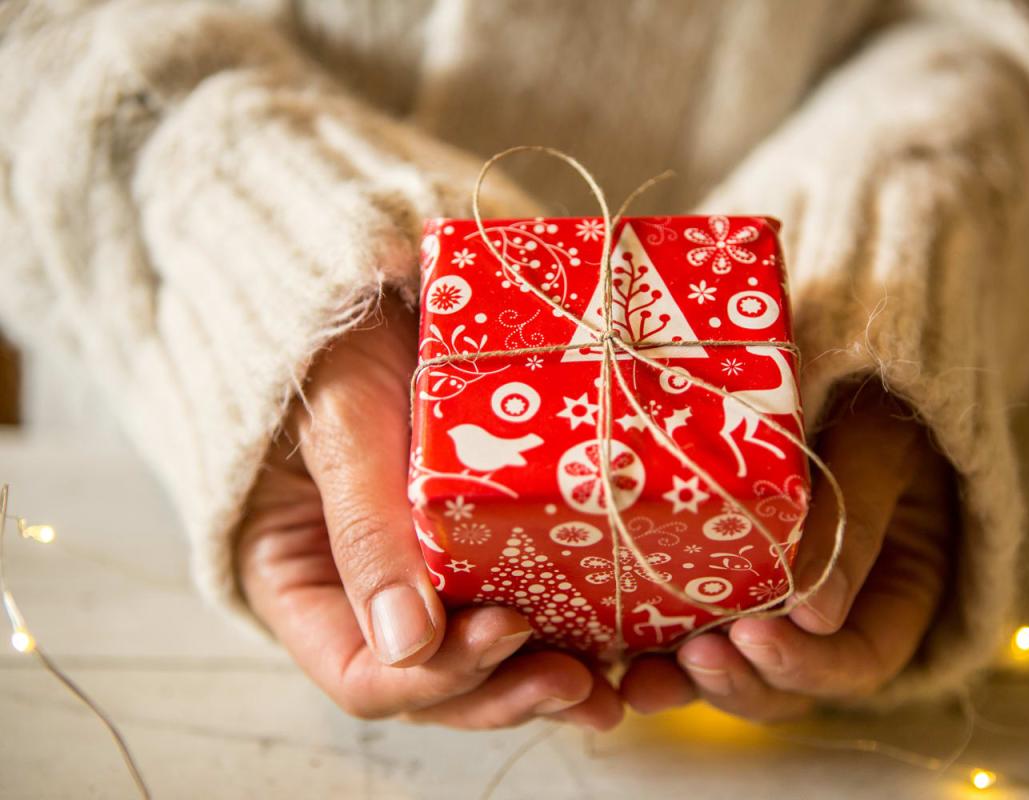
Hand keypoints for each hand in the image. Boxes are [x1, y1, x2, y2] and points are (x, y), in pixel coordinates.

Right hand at [236, 295, 621, 729]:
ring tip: (609, 687)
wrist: (377, 292)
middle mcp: (364, 594)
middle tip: (576, 681)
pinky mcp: (478, 546)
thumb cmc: (338, 345)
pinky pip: (515, 606)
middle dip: (501, 692)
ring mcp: (424, 574)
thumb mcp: (344, 423)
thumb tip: (408, 645)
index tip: (506, 631)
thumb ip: (364, 526)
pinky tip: (616, 644)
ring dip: (539, 681)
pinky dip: (560, 633)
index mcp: (303, 580)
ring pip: (478, 661)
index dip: (436, 675)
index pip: (359, 672)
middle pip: (430, 682)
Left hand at [621, 381, 955, 718]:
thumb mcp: (881, 444)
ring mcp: (775, 602)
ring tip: (644, 678)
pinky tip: (617, 654)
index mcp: (896, 594)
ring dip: (691, 681)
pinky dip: (661, 648)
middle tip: (696, 656)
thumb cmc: (880, 398)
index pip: (860, 661)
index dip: (809, 664)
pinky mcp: (723, 581)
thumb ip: (853, 517)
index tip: (757, 634)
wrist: (851, 366)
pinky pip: (695, 629)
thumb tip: (815, 613)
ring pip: (738, 668)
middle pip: (792, 684)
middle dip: (742, 680)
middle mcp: (836, 614)